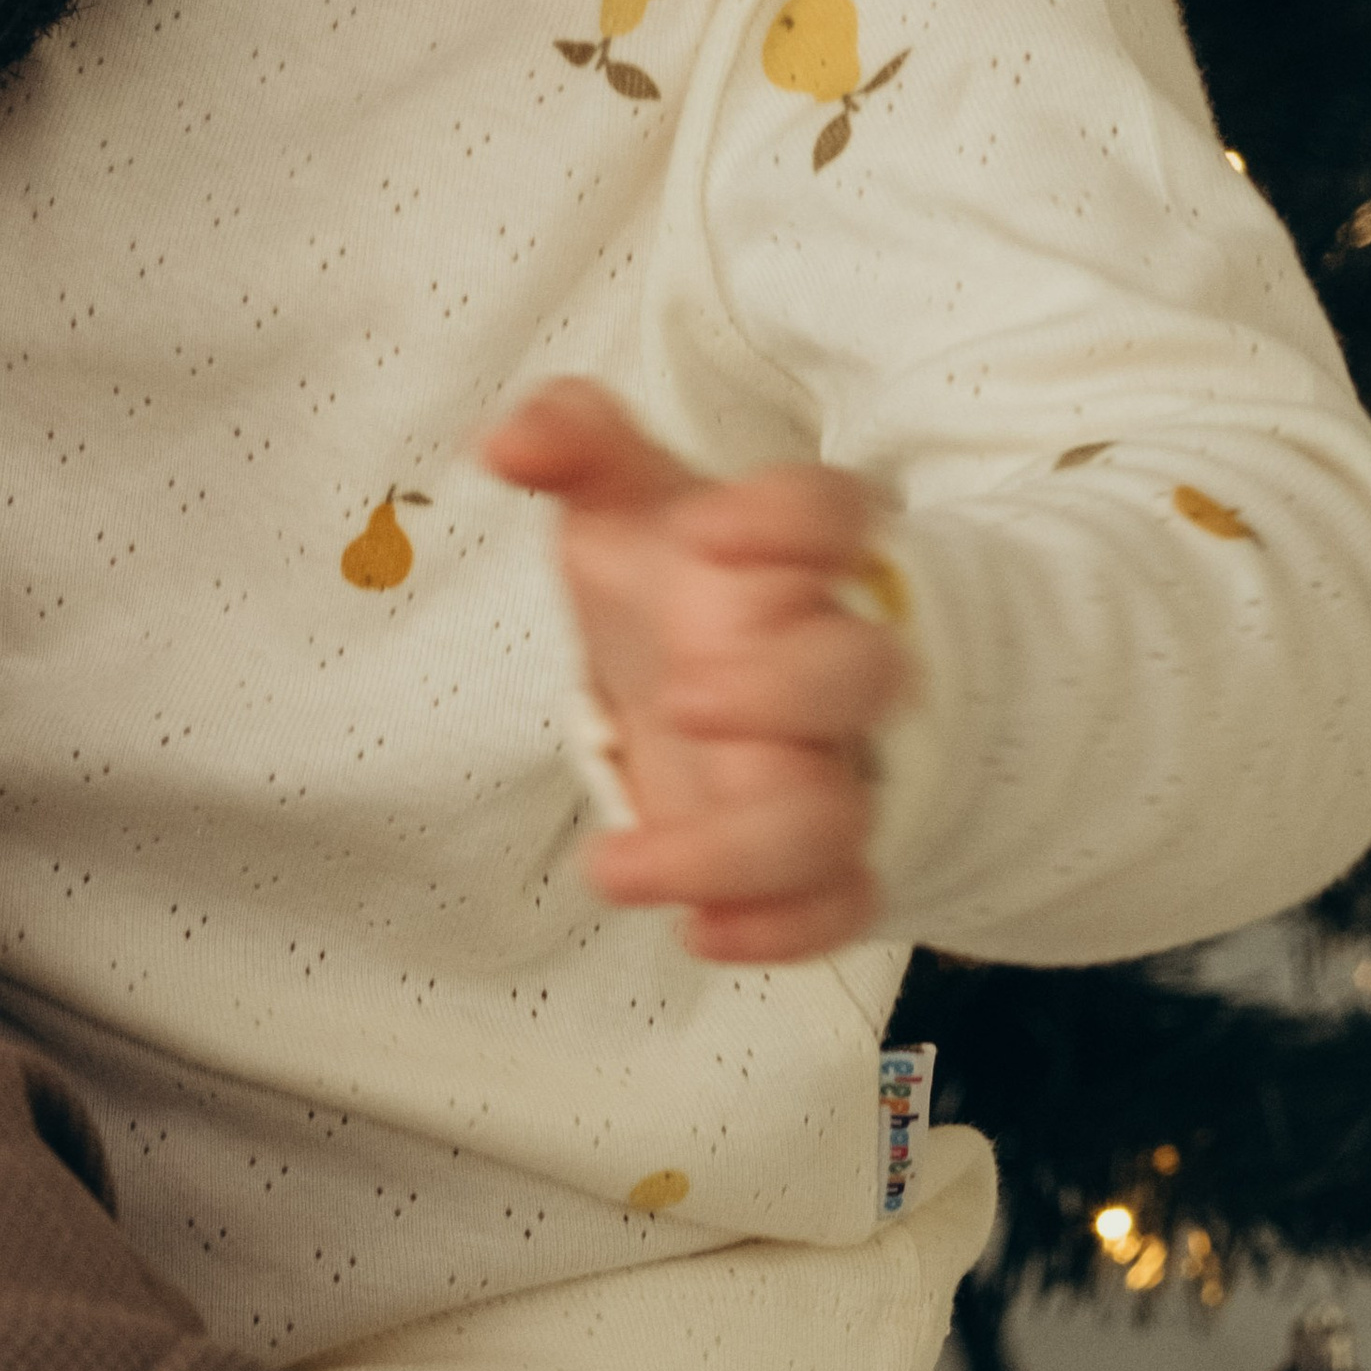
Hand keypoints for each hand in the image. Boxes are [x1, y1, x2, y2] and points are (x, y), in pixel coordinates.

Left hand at [480, 379, 911, 965]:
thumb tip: (508, 439)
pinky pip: (842, 905)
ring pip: (838, 817)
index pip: (834, 513)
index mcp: (787, 557)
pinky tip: (696, 931)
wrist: (717, 668)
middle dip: (782, 691)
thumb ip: (571, 440)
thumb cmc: (674, 578)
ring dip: (740, 852)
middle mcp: (823, 658)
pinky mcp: (818, 856)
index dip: (793, 521)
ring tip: (617, 865)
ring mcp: (828, 765)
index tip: (711, 529)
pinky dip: (782, 931)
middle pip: (862, 673)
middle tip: (679, 698)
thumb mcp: (619, 498)